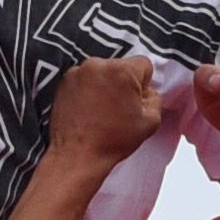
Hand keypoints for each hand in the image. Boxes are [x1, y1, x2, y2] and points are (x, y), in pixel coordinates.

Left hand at [48, 51, 170, 164]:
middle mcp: (98, 64)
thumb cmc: (112, 140)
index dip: (144, 83)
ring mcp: (78, 72)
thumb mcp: (151, 121)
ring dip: (105, 85)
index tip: (136, 99)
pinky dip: (88, 89)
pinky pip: (85, 78)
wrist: (77, 155)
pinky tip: (88, 109)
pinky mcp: (64, 81)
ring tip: (101, 110)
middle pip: (121, 66)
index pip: (143, 64)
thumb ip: (155, 98)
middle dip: (123, 83)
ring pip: (102, 72)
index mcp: (122, 70)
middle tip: (119, 108)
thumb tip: (148, 90)